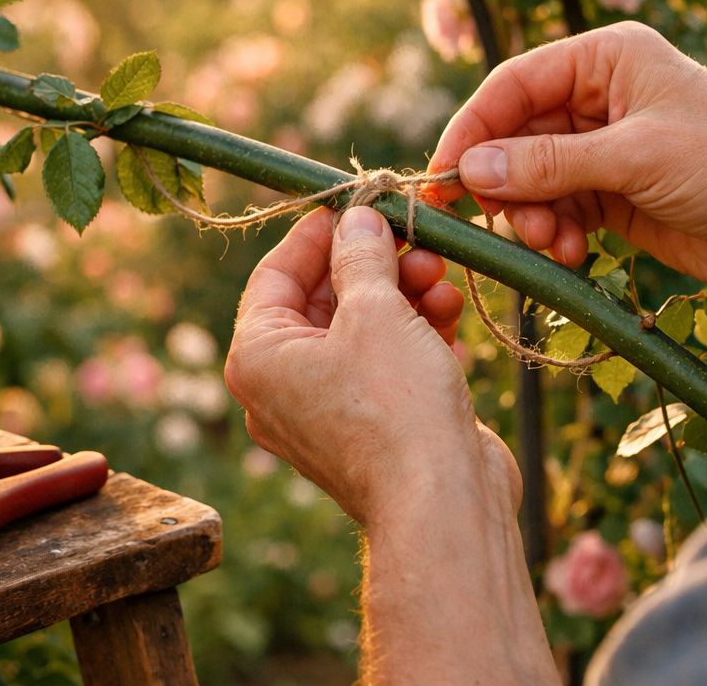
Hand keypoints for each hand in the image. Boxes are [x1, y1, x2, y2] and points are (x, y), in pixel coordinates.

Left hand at [227, 206, 518, 526]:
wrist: (443, 503)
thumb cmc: (395, 406)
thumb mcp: (374, 310)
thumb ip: (361, 255)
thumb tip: (356, 221)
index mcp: (257, 357)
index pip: (273, 273)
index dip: (316, 233)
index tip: (354, 204)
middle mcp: (281, 387)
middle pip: (322, 300)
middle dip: (374, 265)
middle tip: (414, 238)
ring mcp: (327, 411)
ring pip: (360, 330)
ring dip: (403, 295)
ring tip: (441, 275)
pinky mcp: (372, 428)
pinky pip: (385, 364)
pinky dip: (415, 334)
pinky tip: (449, 313)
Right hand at [428, 21, 706, 292]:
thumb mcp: (633, 158)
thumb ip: (547, 164)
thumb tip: (468, 171)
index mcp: (608, 57)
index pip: (514, 84)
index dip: (473, 128)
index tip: (441, 174)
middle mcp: (601, 95)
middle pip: (516, 133)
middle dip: (505, 181)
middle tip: (500, 222)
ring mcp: (605, 146)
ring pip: (531, 177)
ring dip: (530, 214)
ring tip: (552, 243)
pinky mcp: (612, 193)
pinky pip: (557, 208)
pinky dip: (554, 232)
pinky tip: (574, 253)